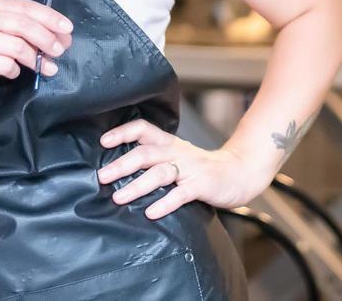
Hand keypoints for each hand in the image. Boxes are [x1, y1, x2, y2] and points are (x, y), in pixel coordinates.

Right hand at [0, 0, 72, 99]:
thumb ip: (20, 29)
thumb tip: (58, 36)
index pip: (26, 7)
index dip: (50, 18)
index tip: (67, 29)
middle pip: (24, 24)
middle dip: (48, 38)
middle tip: (60, 50)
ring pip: (18, 46)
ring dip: (36, 59)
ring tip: (45, 67)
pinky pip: (6, 64)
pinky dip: (15, 70)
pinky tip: (12, 72)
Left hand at [97, 119, 273, 220]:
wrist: (240, 172)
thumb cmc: (202, 168)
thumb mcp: (177, 156)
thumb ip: (155, 159)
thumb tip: (118, 170)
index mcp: (169, 143)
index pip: (143, 129)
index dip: (123, 132)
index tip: (103, 142)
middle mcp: (177, 152)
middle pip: (146, 152)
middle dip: (122, 163)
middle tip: (102, 177)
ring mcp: (190, 168)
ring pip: (160, 172)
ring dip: (137, 185)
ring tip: (119, 197)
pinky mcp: (202, 185)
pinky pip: (181, 194)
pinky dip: (165, 203)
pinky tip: (151, 213)